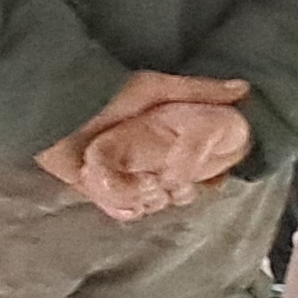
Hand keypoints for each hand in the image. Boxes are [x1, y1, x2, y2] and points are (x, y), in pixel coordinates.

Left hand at [38, 70, 250, 220]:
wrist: (54, 109)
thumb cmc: (104, 94)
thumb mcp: (154, 89)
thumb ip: (197, 91)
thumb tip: (244, 89)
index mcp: (163, 141)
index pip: (195, 169)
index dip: (204, 174)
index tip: (209, 174)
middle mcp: (146, 163)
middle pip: (177, 191)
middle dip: (177, 188)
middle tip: (168, 178)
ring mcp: (123, 179)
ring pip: (154, 202)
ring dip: (150, 193)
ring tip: (141, 177)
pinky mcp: (100, 191)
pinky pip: (123, 209)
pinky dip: (124, 203)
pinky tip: (119, 186)